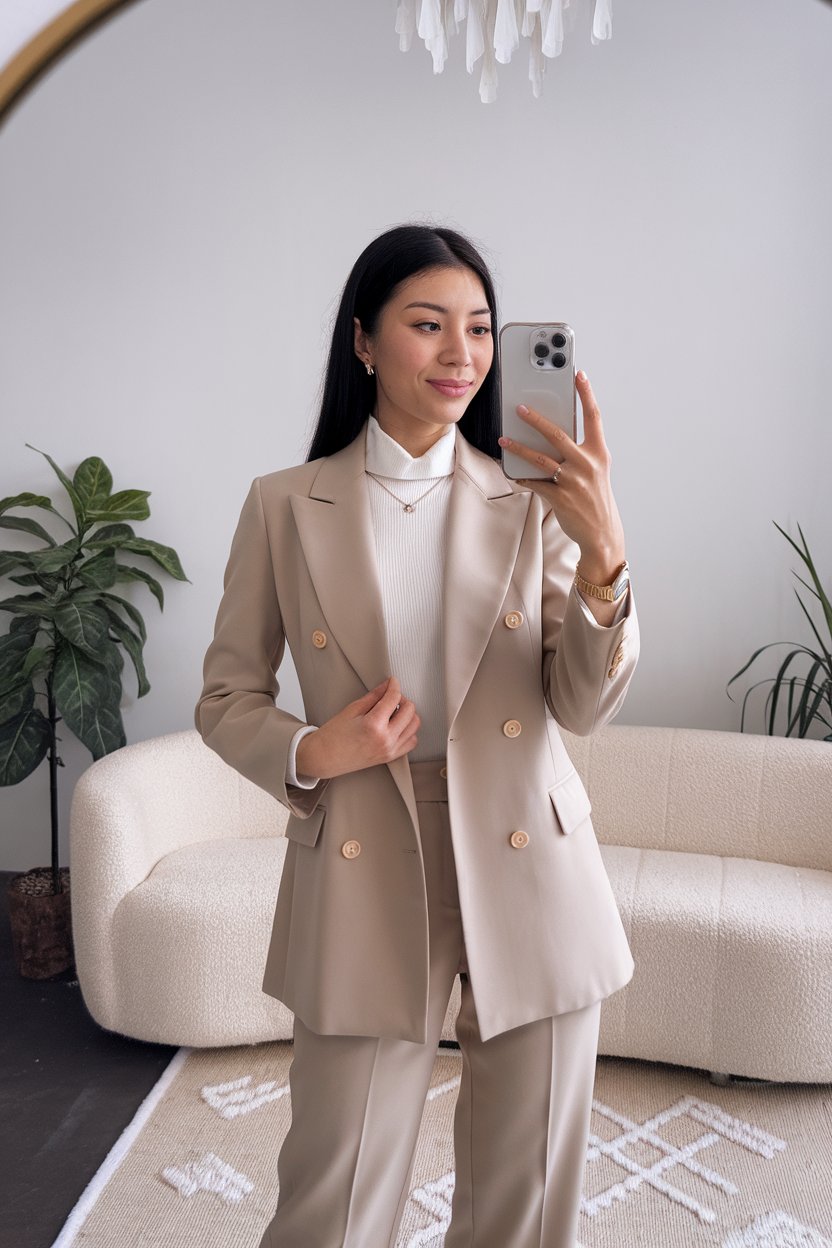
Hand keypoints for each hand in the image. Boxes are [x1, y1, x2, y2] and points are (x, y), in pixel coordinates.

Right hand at [295, 676, 419, 779]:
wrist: (324, 757)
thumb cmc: (333, 736)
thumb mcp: (352, 710)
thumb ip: (374, 697)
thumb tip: (386, 686)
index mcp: (374, 725)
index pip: (394, 698)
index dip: (394, 685)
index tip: (392, 681)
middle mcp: (386, 739)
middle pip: (409, 711)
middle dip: (402, 699)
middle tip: (390, 697)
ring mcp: (390, 750)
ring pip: (414, 726)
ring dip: (408, 715)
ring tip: (394, 712)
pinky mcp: (390, 757)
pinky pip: (411, 741)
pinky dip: (408, 731)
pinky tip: (397, 726)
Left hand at [497, 370, 625, 577]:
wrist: (602, 533)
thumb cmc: (596, 498)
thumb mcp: (596, 471)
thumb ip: (579, 452)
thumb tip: (553, 436)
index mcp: (599, 453)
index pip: (593, 417)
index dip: (586, 394)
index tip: (579, 374)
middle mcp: (587, 464)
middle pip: (558, 434)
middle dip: (536, 419)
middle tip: (519, 408)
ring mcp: (573, 481)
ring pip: (540, 458)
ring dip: (518, 448)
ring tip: (504, 440)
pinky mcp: (560, 497)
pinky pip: (535, 483)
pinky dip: (522, 477)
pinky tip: (512, 472)